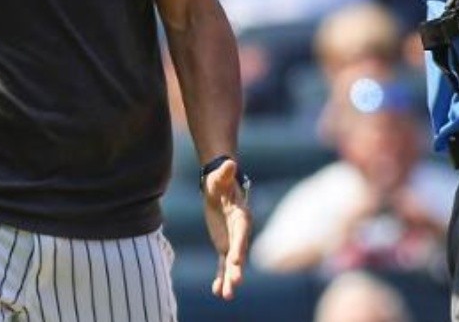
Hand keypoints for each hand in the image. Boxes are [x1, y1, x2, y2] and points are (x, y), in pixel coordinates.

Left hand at [201, 158, 250, 299]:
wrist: (219, 185)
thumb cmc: (219, 179)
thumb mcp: (219, 177)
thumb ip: (224, 173)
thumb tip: (229, 162)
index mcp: (241, 216)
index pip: (241, 234)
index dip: (239, 248)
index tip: (236, 262)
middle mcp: (240, 231)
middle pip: (239, 252)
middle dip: (237, 269)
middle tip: (234, 285)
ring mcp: (233, 240)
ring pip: (232, 263)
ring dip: (230, 279)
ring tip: (225, 295)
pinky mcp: (224, 245)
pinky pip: (222, 264)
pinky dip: (220, 276)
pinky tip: (217, 291)